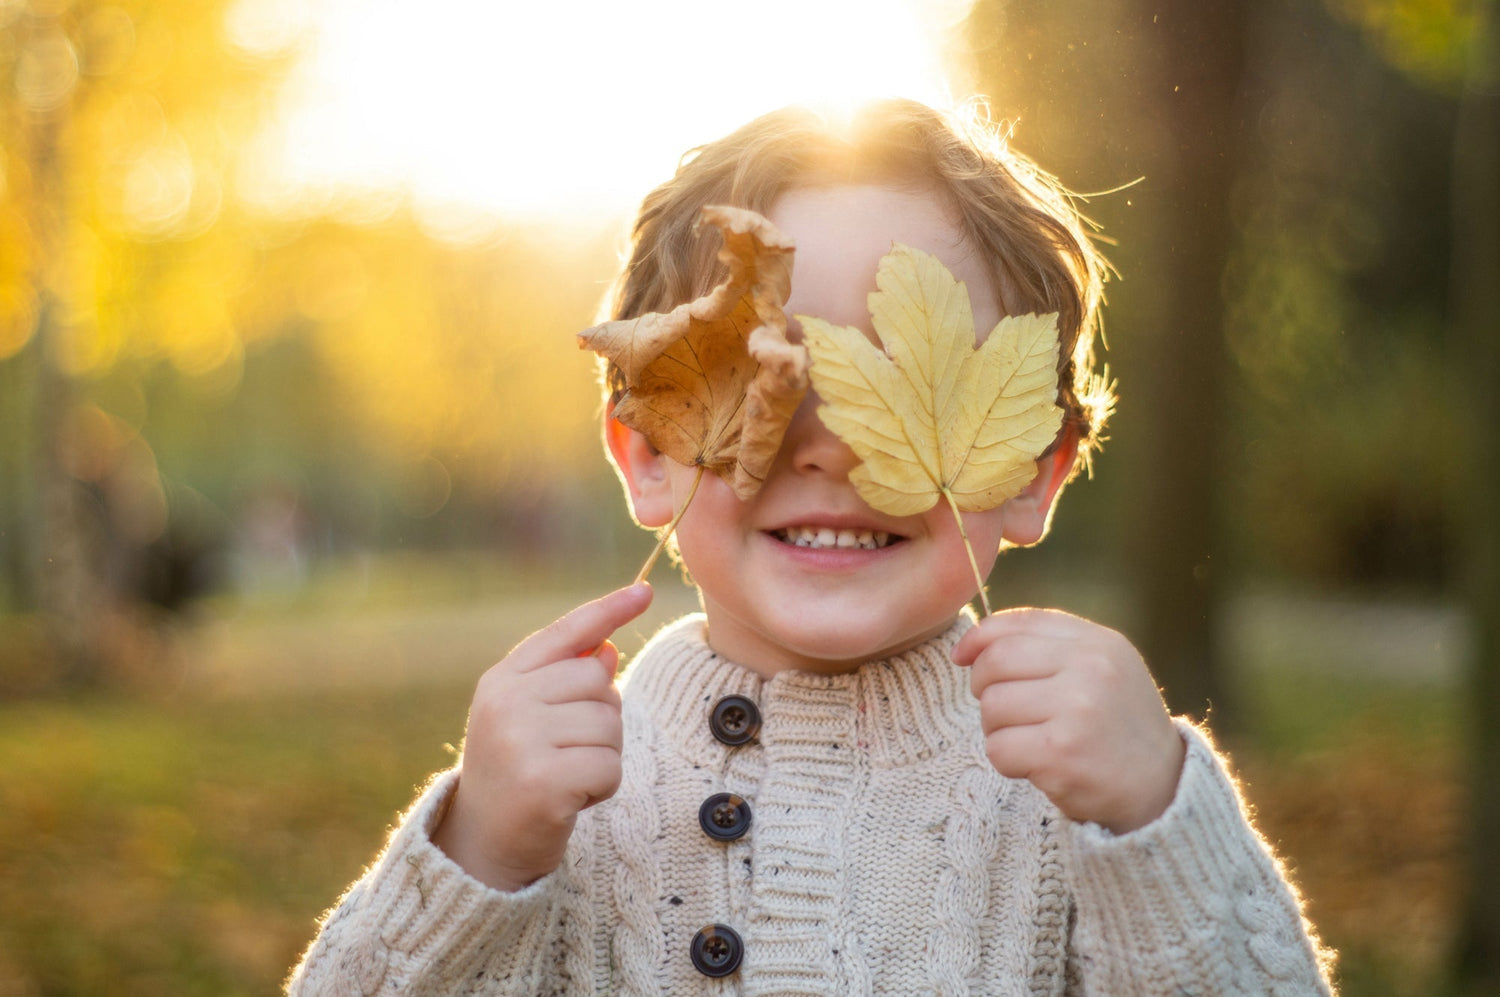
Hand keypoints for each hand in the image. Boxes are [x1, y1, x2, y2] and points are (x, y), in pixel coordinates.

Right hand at [432, 583, 653, 890]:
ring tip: (566, 775)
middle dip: (601, 717)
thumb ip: (564, 680)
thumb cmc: (515, 773)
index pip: (565, 634)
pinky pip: (609, 766)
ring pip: (609, 724)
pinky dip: (603, 787)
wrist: (482, 846)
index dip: (608, 610)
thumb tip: (609, 648)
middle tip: (566, 751)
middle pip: (598, 680)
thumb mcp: (528, 718)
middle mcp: (506, 703)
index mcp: (501, 680)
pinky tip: (571, 800)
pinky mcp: (543, 782)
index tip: (643, 590)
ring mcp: (521, 741)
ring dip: (603, 756)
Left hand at [951, 608, 1184, 833]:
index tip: (963, 657)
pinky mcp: (1061, 753)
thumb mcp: (1101, 669)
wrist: (1163, 789)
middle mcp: (1091, 669)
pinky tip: (1038, 766)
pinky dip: (1008, 762)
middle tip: (1006, 712)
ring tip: (1032, 741)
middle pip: (995, 663)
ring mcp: (1077, 710)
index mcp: (1098, 642)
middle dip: (985, 689)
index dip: (979, 639)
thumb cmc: (1117, 726)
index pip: (1017, 624)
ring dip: (999, 731)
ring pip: (992, 707)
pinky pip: (998, 748)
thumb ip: (1045, 646)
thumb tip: (968, 647)